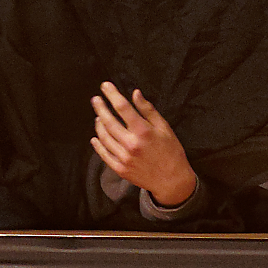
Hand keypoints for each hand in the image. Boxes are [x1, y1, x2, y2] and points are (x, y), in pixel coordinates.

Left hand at [91, 83, 198, 206]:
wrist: (172, 181)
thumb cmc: (171, 151)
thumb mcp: (164, 128)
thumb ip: (148, 110)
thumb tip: (134, 93)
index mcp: (143, 131)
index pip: (122, 107)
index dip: (112, 94)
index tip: (105, 86)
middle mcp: (131, 144)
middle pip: (108, 122)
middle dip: (100, 108)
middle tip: (95, 99)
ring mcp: (124, 158)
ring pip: (104, 137)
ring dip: (99, 124)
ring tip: (98, 116)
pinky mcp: (120, 169)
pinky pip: (104, 155)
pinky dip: (98, 145)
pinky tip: (95, 137)